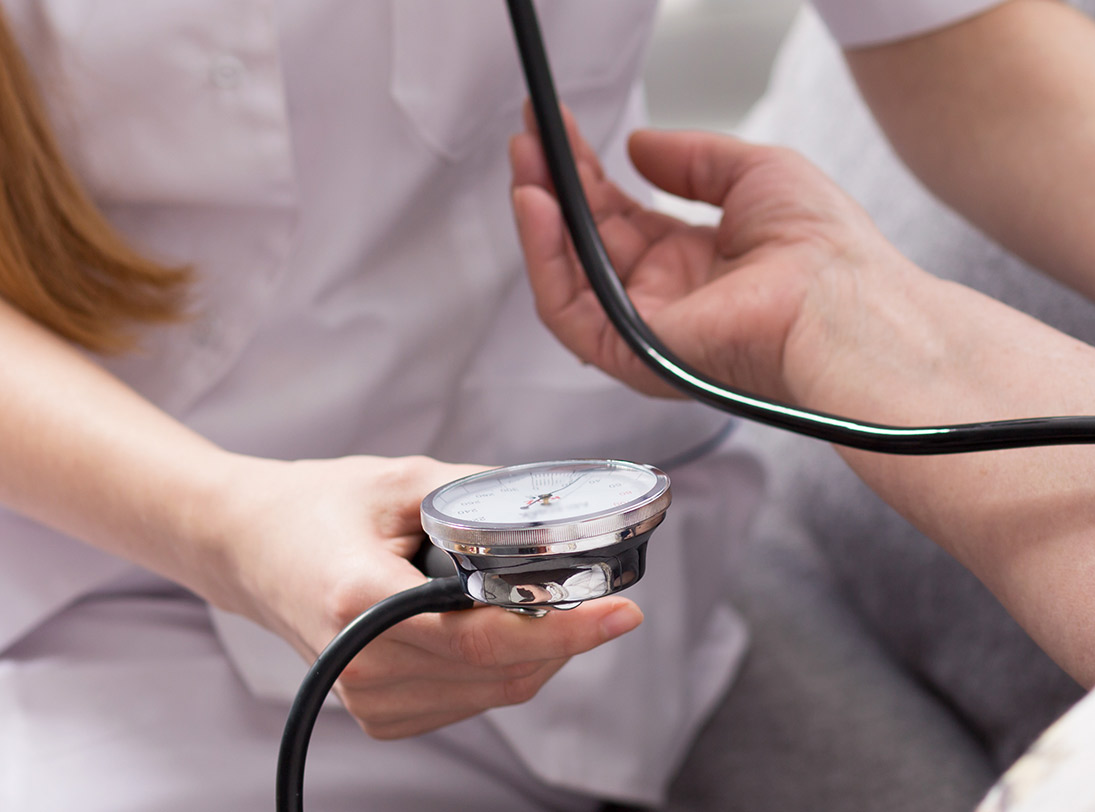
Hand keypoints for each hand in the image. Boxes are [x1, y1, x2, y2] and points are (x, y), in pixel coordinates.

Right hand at [203, 454, 643, 739]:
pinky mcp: (378, 714)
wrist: (247, 548)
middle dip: (565, 637)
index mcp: (359, 598)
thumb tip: (557, 507)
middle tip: (604, 601)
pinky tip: (498, 627)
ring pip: (496, 691)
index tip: (622, 612)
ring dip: (539, 654)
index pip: (483, 635)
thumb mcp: (401, 480)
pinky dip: (504, 669)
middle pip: (502, 670)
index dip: (563, 629)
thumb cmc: (317, 508)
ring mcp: (367, 698)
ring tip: (542, 604)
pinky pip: (472, 701)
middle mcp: (360, 661)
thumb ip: (478, 495)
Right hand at [507, 109, 912, 401]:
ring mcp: (649, 327)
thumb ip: (691, 159)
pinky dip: (545, 258)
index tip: (560, 128)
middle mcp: (668, 297)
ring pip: (568, 273)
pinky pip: (568, 311)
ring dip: (539, 217)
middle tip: (529, 136)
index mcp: (698, 262)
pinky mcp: (635, 351)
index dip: (587, 171)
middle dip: (553, 185)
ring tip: (525, 163)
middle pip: (587, 239)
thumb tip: (639, 147)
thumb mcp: (752, 173)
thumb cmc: (825, 247)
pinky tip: (539, 206)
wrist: (843, 300)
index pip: (622, 214)